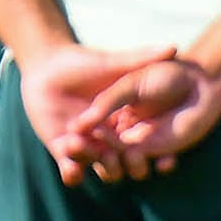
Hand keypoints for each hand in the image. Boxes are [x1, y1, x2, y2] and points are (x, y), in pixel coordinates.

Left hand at [14, 41, 189, 183]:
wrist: (46, 66)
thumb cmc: (82, 63)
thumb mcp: (112, 63)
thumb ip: (140, 58)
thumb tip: (173, 46)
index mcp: (123, 123)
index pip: (140, 144)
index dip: (150, 153)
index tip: (160, 160)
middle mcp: (106, 139)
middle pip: (119, 161)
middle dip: (119, 163)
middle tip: (115, 156)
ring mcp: (84, 147)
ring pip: (94, 166)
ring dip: (94, 164)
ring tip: (90, 154)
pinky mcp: (61, 150)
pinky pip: (69, 170)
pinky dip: (71, 174)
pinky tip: (72, 171)